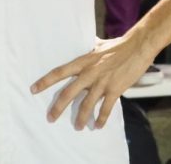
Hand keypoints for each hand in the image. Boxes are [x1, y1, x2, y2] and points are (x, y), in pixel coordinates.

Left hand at [31, 33, 153, 128]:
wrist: (137, 47)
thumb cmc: (117, 45)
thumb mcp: (98, 45)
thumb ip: (88, 49)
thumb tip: (82, 43)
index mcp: (83, 61)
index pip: (59, 72)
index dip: (45, 81)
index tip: (33, 89)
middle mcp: (89, 73)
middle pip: (68, 92)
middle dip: (58, 107)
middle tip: (50, 118)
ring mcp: (102, 82)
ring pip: (86, 104)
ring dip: (80, 118)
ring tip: (77, 127)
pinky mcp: (115, 90)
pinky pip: (106, 108)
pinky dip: (101, 118)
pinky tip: (97, 126)